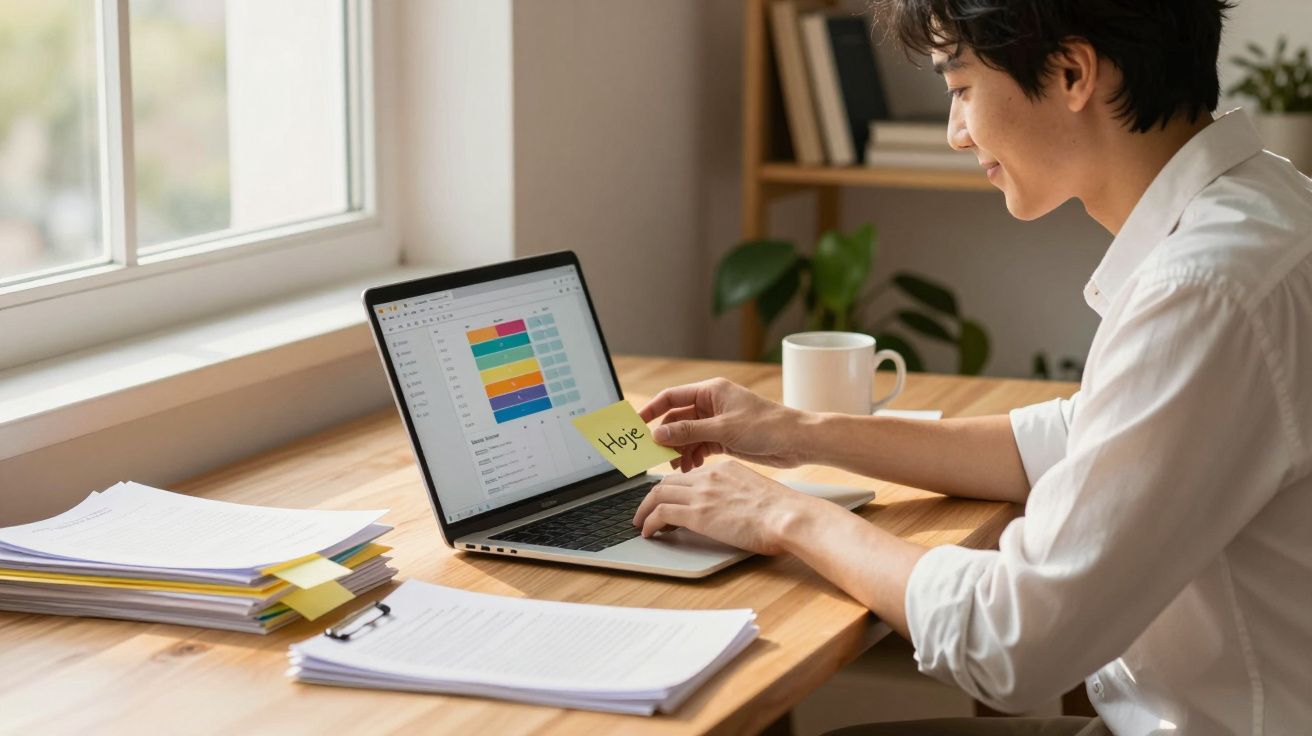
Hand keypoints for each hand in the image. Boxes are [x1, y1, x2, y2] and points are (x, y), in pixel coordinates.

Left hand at [631, 461, 825, 554]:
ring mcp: (701, 494)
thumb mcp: (755, 492)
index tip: (667, 498)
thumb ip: (737, 494)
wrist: (788, 516)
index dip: (673, 487)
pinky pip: (660, 514)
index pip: (688, 475)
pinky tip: (649, 533)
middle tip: (646, 510)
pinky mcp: (697, 513)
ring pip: (658, 495)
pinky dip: (649, 523)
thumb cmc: (782, 511)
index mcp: (724, 469)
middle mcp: (708, 477)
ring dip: (645, 510)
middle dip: (652, 497)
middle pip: (668, 482)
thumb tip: (732, 510)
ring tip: (641, 523)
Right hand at [638, 378, 808, 471]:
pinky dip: (693, 457)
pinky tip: (691, 468)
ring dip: (679, 450)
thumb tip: (658, 434)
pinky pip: (700, 447)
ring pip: (687, 436)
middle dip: (666, 437)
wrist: (798, 442)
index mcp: (711, 391)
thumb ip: (688, 432)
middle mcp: (712, 404)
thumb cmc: (767, 426)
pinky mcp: (725, 439)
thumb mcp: (723, 429)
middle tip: (653, 454)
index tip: (636, 425)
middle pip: (677, 419)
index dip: (651, 410)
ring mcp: (718, 422)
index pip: (671, 397)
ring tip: (675, 466)